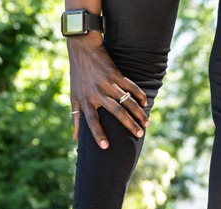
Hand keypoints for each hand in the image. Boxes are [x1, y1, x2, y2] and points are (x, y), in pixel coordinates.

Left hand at [68, 33, 148, 148]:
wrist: (82, 49)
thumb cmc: (78, 76)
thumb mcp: (74, 97)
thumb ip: (76, 118)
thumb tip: (75, 139)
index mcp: (86, 100)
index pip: (92, 122)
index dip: (98, 134)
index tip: (106, 146)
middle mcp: (97, 93)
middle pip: (116, 113)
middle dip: (130, 125)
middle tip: (139, 135)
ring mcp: (108, 83)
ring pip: (127, 101)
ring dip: (138, 113)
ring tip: (146, 123)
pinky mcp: (116, 74)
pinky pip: (131, 87)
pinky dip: (139, 95)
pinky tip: (145, 104)